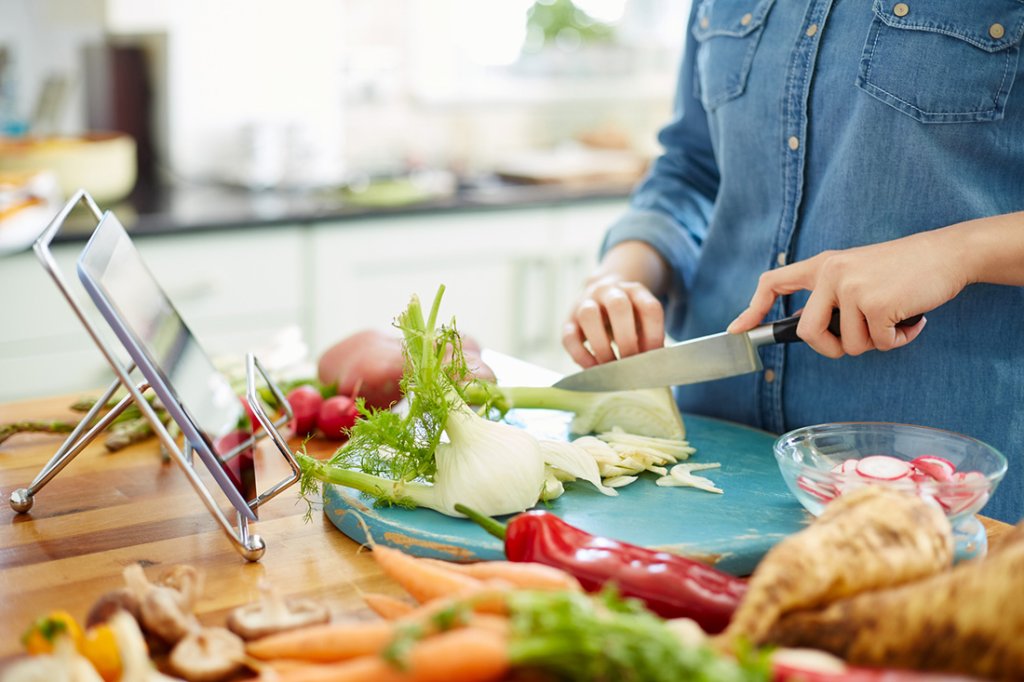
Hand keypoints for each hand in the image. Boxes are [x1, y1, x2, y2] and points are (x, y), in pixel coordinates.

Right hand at [563, 274, 665, 367]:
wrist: (599, 297)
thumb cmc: (627, 318)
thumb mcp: (642, 320)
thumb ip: (648, 338)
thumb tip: (651, 367)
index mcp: (634, 290)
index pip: (650, 308)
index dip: (654, 335)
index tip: (653, 360)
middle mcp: (609, 291)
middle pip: (618, 306)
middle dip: (627, 340)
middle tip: (631, 365)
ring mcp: (585, 302)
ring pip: (588, 315)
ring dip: (601, 346)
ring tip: (611, 369)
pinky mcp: (568, 320)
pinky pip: (569, 337)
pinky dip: (581, 356)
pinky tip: (593, 369)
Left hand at [727, 230, 969, 357]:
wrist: (947, 254)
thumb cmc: (905, 269)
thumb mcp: (857, 273)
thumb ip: (831, 296)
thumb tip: (811, 330)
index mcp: (823, 265)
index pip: (774, 282)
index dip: (753, 308)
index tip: (738, 329)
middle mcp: (831, 274)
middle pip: (809, 334)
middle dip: (831, 349)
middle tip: (860, 341)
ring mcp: (852, 288)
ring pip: (849, 345)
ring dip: (876, 342)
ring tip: (895, 318)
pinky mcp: (876, 303)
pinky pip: (879, 344)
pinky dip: (898, 340)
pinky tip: (911, 319)